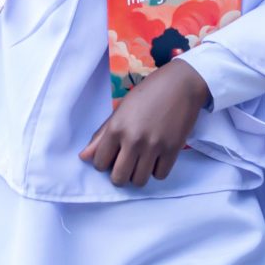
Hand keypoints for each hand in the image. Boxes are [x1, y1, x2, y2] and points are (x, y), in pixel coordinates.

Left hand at [82, 58, 210, 186]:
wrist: (181, 83)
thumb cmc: (148, 93)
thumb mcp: (121, 110)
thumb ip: (102, 135)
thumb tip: (83, 157)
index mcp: (116, 128)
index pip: (99, 164)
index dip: (104, 163)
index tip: (112, 157)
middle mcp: (133, 140)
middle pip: (119, 179)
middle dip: (120, 176)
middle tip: (126, 166)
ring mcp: (154, 146)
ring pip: (140, 181)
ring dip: (139, 175)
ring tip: (142, 163)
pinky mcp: (173, 149)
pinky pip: (160, 175)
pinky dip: (157, 170)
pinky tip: (157, 158)